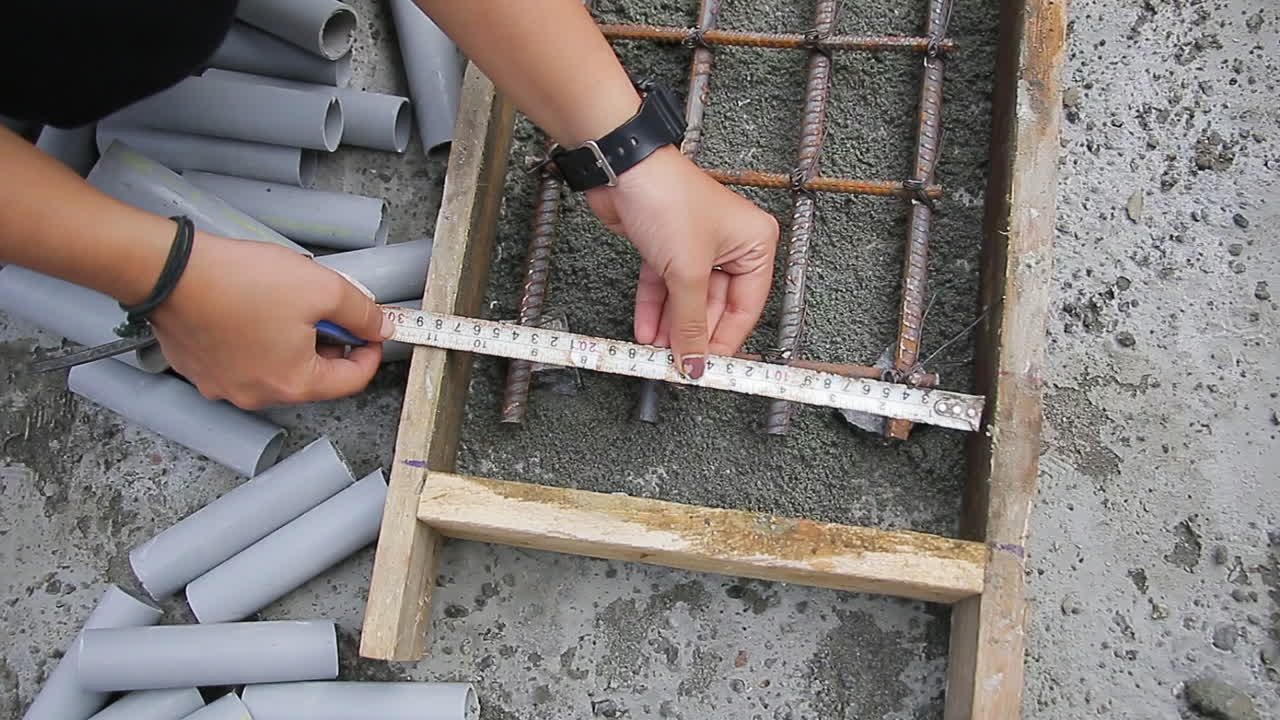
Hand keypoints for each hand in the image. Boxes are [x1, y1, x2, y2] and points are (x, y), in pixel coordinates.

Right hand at [149, 233, 391, 408]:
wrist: (170, 270)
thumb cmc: (238, 281)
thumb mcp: (322, 288)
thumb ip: (361, 312)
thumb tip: (380, 327)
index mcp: (293, 384)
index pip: (351, 381)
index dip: (369, 352)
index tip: (370, 331)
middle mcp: (256, 395)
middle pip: (312, 376)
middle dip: (326, 342)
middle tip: (322, 308)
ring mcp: (224, 386)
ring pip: (276, 367)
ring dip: (290, 340)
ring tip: (282, 303)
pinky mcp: (200, 369)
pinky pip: (241, 360)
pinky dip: (255, 339)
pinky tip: (250, 309)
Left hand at [585, 146, 778, 378]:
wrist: (622, 170)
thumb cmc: (669, 198)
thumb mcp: (687, 272)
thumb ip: (690, 323)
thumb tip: (696, 361)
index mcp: (755, 245)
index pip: (746, 308)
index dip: (725, 341)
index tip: (708, 367)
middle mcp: (730, 245)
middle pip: (715, 306)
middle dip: (692, 334)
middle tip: (678, 364)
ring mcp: (696, 246)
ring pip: (686, 299)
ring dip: (670, 326)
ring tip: (656, 353)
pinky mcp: (666, 246)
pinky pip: (664, 286)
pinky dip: (654, 308)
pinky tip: (645, 330)